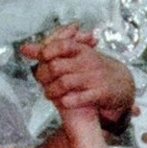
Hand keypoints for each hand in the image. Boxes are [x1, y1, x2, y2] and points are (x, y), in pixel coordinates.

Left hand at [21, 25, 135, 121]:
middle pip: (57, 66)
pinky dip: (67, 101)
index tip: (41, 58)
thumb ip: (50, 52)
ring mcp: (94, 78)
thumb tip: (24, 49)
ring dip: (52, 91)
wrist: (121, 84)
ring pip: (65, 83)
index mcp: (81, 50)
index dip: (47, 51)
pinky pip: (79, 98)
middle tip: (41, 82)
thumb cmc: (93, 70)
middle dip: (44, 76)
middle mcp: (87, 62)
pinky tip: (62, 103)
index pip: (62, 45)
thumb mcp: (75, 57)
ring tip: (49, 95)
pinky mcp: (99, 94)